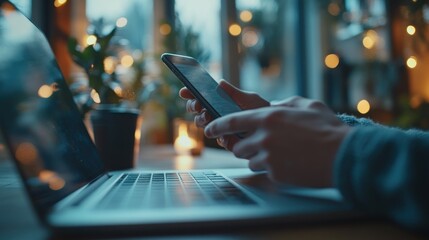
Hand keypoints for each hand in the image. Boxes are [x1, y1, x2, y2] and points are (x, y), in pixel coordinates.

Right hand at [179, 80, 268, 149]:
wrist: (273, 126)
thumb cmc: (260, 109)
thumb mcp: (249, 98)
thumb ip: (234, 93)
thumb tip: (220, 83)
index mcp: (219, 101)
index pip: (200, 96)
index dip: (190, 93)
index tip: (184, 91)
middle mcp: (216, 114)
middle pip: (197, 110)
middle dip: (194, 107)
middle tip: (198, 105)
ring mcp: (220, 128)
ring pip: (203, 125)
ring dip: (202, 120)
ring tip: (208, 116)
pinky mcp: (227, 141)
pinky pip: (219, 139)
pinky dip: (220, 136)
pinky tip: (224, 133)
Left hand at [204, 96, 351, 187]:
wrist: (342, 155)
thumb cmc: (327, 128)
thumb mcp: (306, 105)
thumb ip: (284, 104)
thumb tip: (274, 106)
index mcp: (268, 118)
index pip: (232, 122)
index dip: (217, 126)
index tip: (208, 128)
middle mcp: (263, 138)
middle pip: (238, 146)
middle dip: (247, 145)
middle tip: (263, 144)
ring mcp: (268, 158)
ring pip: (250, 160)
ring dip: (260, 157)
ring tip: (282, 153)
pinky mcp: (275, 174)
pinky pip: (265, 171)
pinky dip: (273, 168)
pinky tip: (290, 163)